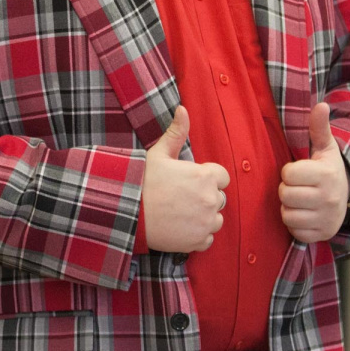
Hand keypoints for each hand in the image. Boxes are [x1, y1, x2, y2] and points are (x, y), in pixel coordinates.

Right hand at [142, 106, 229, 252]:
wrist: (127, 213)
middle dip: (205, 198)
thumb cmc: (142, 181)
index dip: (207, 178)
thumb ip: (176, 132)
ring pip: (216, 220)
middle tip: (182, 199)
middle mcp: (210, 199)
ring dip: (203, 218)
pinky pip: (207, 239)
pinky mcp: (198, 241)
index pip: (222, 177)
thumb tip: (183, 109)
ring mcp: (205, 222)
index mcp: (204, 176)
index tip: (191, 182)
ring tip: (181, 214)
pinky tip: (179, 228)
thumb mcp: (158, 154)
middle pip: (219, 199)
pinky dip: (196, 236)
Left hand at [279, 103, 349, 243]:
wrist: (348, 199)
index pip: (289, 174)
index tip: (298, 172)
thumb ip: (319, 127)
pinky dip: (295, 224)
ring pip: (287, 215)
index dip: (289, 172)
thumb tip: (321, 104)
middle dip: (287, 190)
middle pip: (286, 195)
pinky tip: (304, 214)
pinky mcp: (321, 235)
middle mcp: (328, 198)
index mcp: (326, 174)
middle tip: (297, 187)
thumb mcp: (326, 148)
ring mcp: (326, 219)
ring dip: (288, 208)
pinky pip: (294, 231)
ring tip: (299, 200)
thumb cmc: (329, 170)